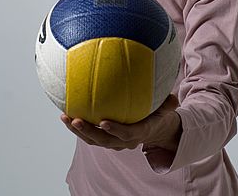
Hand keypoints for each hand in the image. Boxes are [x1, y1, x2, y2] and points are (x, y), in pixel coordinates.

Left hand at [60, 93, 180, 151]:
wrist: (156, 129)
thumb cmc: (161, 114)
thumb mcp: (168, 109)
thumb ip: (169, 103)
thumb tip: (173, 96)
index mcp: (140, 133)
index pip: (126, 134)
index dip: (115, 130)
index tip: (103, 121)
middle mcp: (125, 141)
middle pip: (104, 140)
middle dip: (88, 131)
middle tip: (75, 119)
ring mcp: (114, 141)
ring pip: (94, 140)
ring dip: (78, 130)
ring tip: (64, 117)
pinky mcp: (107, 137)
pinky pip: (91, 134)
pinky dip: (79, 126)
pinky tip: (67, 111)